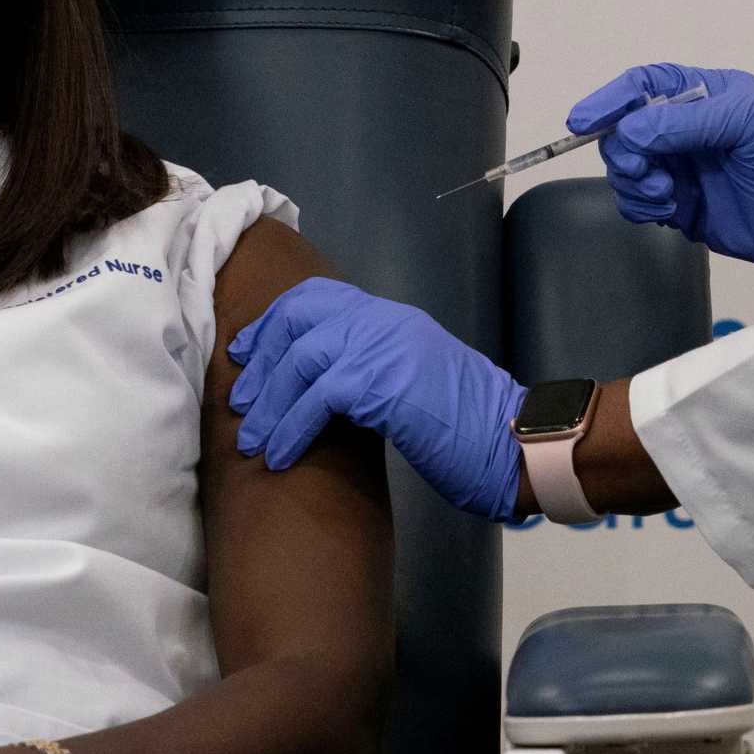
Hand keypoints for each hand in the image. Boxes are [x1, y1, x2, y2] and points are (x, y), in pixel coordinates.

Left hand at [229, 277, 525, 519]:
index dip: (272, 324)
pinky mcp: (382, 383)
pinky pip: (316, 398)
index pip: (316, 298)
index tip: (245, 355)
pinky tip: (280, 456)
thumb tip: (324, 390)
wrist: (513, 443)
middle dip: (261, 361)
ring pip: (300, 359)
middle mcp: (384, 322)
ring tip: (252, 441)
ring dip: (268, 405)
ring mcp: (384, 347)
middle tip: (240, 403)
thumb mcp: (414, 383)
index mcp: (391, 319)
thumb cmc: (471, 428)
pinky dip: (290, 428)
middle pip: (298, 318)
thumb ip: (373, 372)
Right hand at [573, 63, 753, 280]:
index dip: (610, 100)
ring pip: (628, 169)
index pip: (645, 86)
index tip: (582, 120)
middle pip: (626, 129)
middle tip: (644, 169)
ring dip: (632, 180)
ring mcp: (687, 170)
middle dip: (622, 148)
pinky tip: (666, 211)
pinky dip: (640, 206)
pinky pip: (641, 203)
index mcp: (708, 95)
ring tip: (664, 194)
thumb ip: (689, 122)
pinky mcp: (687, 209)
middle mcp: (690, 131)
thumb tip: (630, 132)